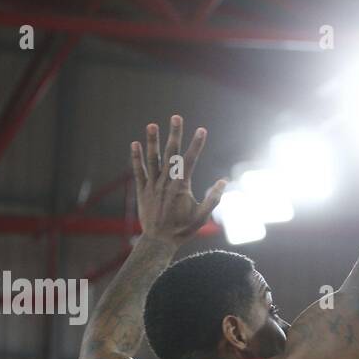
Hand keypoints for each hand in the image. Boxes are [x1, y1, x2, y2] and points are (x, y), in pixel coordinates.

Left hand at [131, 115, 226, 245]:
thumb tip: (223, 182)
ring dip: (152, 141)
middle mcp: (166, 182)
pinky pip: (139, 171)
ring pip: (153, 159)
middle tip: (176, 117)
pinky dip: (136, 158)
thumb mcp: (202, 216)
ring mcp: (153, 185)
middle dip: (175, 134)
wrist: (159, 241)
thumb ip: (213, 198)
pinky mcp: (142, 190)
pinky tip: (135, 144)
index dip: (197, 144)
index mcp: (182, 187)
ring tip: (152, 125)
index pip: (190, 160)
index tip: (202, 130)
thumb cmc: (183, 230)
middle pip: (171, 153)